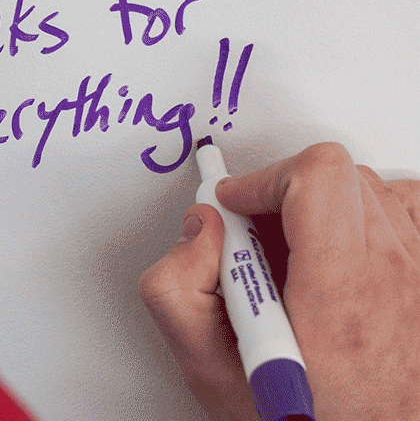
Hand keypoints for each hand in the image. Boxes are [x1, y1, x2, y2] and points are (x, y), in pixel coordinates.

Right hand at [137, 142, 419, 420]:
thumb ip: (177, 290)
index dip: (261, 179)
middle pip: (338, 176)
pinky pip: (409, 210)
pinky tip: (343, 252)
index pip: (316, 179)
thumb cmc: (302, 419)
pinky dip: (370, 216)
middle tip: (257, 238)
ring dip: (324, 205)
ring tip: (300, 252)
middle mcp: (393, 279)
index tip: (235, 203)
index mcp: (338, 297)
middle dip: (282, 193)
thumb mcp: (210, 370)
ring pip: (372, 188)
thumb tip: (201, 228)